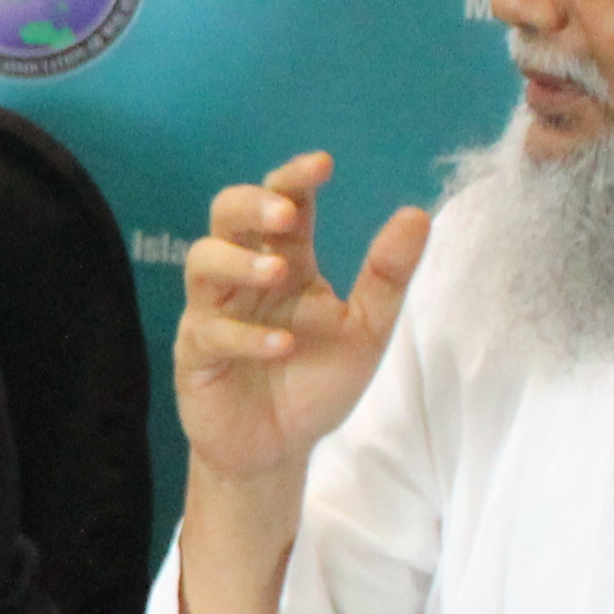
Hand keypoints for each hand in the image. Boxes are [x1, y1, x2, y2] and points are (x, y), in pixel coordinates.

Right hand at [173, 153, 429, 483]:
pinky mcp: (196, 355)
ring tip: (277, 273)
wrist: (278, 449)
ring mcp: (213, 313)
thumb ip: (387, 276)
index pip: (281, 202)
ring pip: (202, 264)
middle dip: (251, 204)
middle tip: (286, 213)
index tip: (323, 165)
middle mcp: (244, 279)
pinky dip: (247, 336)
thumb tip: (417, 213)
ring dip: (239, 261)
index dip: (294, 178)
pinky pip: (209, 333)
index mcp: (286, 261)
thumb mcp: (366, 330)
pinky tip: (282, 345)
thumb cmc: (315, 382)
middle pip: (225, 216)